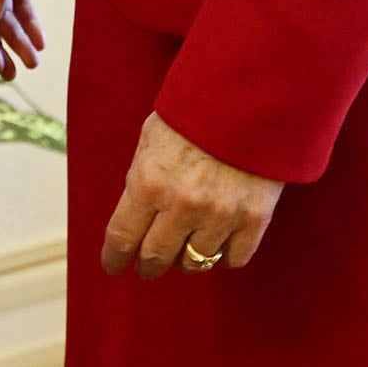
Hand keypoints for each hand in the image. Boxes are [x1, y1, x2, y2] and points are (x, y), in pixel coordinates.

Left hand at [103, 111, 282, 276]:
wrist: (250, 98)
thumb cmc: (194, 114)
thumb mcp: (151, 139)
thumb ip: (142, 179)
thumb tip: (135, 215)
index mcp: (148, 182)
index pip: (122, 237)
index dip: (114, 257)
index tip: (113, 266)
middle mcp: (181, 205)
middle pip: (156, 257)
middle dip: (148, 266)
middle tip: (148, 268)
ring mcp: (219, 215)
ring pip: (195, 261)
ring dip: (186, 261)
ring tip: (185, 254)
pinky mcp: (254, 218)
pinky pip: (234, 258)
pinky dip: (224, 257)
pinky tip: (218, 247)